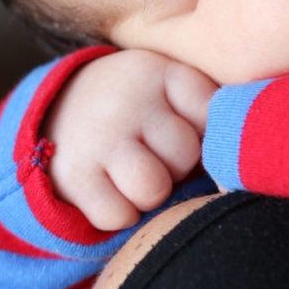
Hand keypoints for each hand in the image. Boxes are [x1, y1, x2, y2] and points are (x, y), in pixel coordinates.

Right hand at [44, 50, 216, 230]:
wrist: (59, 106)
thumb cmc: (139, 108)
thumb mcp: (170, 89)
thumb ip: (207, 113)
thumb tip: (230, 173)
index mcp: (161, 72)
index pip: (211, 115)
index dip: (204, 132)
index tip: (186, 126)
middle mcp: (129, 99)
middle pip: (185, 156)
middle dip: (177, 165)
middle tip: (154, 153)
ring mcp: (98, 136)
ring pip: (152, 189)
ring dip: (150, 194)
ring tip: (137, 174)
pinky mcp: (73, 174)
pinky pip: (118, 216)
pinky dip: (120, 214)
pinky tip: (112, 189)